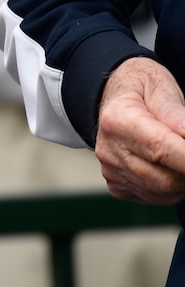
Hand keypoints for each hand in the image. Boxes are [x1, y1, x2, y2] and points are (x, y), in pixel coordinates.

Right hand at [96, 57, 184, 204]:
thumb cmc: (141, 90)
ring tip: (182, 158)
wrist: (113, 96)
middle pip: (162, 178)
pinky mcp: (116, 184)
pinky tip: (169, 168)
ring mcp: (110, 169)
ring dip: (181, 181)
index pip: (160, 148)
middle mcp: (109, 148)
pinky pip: (151, 197)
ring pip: (160, 192)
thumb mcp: (161, 89)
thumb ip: (177, 115)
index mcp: (117, 119)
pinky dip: (169, 189)